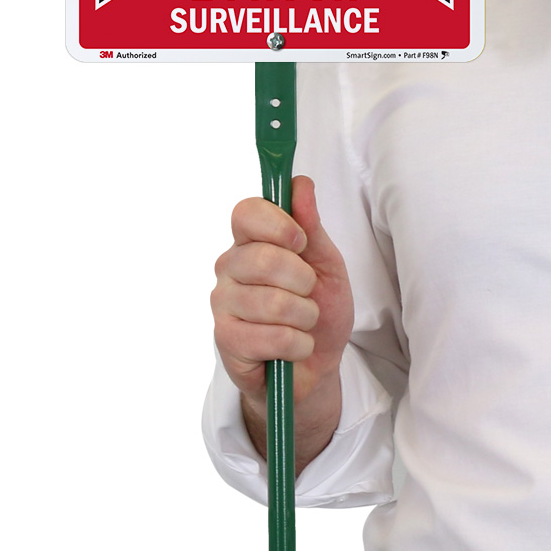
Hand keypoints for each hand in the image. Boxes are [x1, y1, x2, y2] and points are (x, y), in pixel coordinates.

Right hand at [210, 175, 353, 470]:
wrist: (315, 365)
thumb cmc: (319, 310)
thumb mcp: (327, 265)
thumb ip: (312, 227)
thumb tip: (300, 184)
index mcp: (252, 241)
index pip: (246, 212)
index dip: (277, 225)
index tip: (300, 242)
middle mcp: (230, 267)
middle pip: (263, 258)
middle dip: (303, 281)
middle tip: (308, 293)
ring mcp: (223, 303)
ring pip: (273, 301)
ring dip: (305, 317)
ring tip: (303, 322)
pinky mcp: (225, 339)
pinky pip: (271, 336)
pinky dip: (298, 343)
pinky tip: (294, 346)